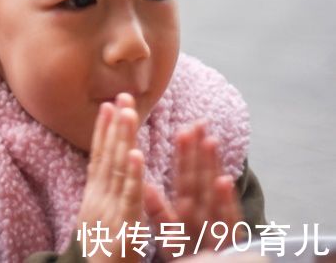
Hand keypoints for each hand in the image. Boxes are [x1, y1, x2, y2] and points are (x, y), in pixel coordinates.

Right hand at [77, 94, 146, 260]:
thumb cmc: (101, 259)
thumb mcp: (99, 225)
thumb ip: (105, 202)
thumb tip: (109, 181)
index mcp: (95, 199)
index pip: (99, 159)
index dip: (104, 132)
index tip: (110, 106)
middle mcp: (99, 201)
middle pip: (107, 158)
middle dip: (114, 126)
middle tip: (121, 96)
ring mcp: (109, 212)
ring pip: (118, 172)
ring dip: (122, 140)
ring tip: (128, 113)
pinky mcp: (123, 228)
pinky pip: (129, 199)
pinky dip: (133, 176)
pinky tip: (137, 155)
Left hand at [143, 121, 243, 257]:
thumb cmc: (187, 254)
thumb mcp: (169, 233)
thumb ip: (159, 211)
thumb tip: (144, 185)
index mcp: (188, 209)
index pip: (186, 176)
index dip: (185, 153)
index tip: (183, 127)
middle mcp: (204, 213)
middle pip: (201, 178)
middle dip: (199, 151)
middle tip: (197, 122)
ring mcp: (217, 225)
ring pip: (213, 192)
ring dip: (212, 167)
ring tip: (210, 141)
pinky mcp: (228, 239)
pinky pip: (225, 220)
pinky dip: (225, 201)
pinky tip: (224, 181)